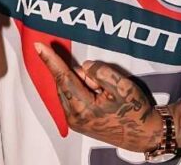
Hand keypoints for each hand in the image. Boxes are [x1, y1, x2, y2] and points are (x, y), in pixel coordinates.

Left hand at [35, 42, 162, 152]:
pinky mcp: (76, 121)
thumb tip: (84, 66)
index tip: (38, 46)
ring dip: (85, 84)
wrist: (142, 135)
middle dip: (84, 76)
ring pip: (70, 88)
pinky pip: (74, 95)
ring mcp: (73, 121)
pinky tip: (101, 99)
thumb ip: (101, 72)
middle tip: (104, 86)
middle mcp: (73, 117)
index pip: (63, 78)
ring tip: (106, 96)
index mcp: (83, 108)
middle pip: (67, 81)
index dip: (51, 60)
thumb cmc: (134, 111)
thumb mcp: (123, 87)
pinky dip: (85, 91)